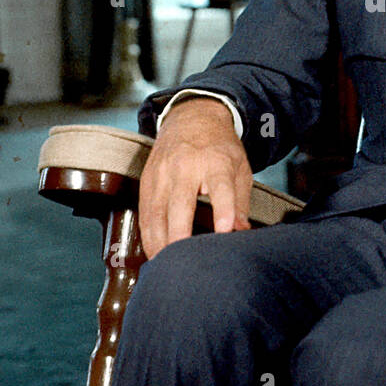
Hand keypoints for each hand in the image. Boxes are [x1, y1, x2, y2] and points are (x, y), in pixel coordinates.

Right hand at [139, 97, 252, 258]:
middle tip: (185, 264)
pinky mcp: (146, 181)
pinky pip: (144, 214)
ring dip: (160, 243)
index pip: (220, 187)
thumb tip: (241, 232)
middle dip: (180, 237)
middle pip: (180, 206)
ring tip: (168, 267)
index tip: (225, 230)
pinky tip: (155, 253)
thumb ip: (240, 202)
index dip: (223, 209)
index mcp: (215, 162)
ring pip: (156, 214)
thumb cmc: (220, 148)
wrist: (191, 117)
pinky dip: (148, 236)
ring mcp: (162, 174)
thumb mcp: (240, 168)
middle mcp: (185, 167)